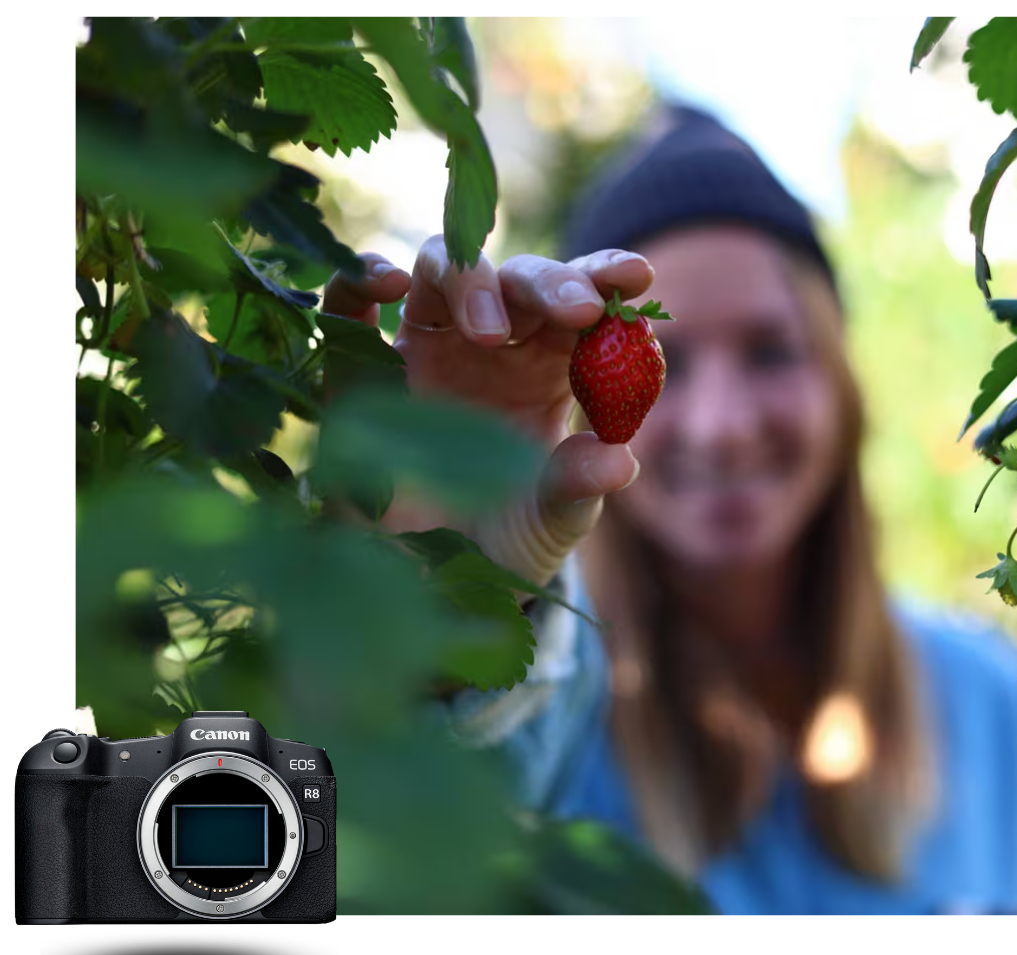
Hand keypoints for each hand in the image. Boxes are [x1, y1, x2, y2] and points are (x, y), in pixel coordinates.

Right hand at [322, 235, 654, 590]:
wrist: (430, 588)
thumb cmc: (506, 541)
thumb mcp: (552, 522)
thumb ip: (580, 488)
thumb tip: (620, 462)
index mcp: (550, 368)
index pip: (582, 304)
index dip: (606, 279)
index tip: (635, 276)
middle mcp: (490, 346)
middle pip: (520, 281)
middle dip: (552, 284)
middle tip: (579, 311)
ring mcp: (423, 350)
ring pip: (442, 273)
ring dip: (471, 282)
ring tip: (490, 332)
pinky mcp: (358, 370)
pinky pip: (350, 307)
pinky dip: (364, 279)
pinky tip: (391, 284)